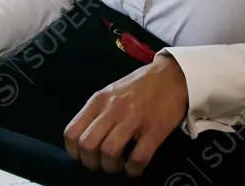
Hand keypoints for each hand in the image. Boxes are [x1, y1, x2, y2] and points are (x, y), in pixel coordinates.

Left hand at [64, 54, 187, 177]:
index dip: (73, 152)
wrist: (172, 75)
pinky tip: (134, 168)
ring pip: (109, 152)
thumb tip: (85, 139)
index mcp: (98, 101)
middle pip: (87, 145)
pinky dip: (133, 170)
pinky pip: (138, 158)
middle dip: (91, 163)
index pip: (72, 132)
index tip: (83, 157)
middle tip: (101, 164)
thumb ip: (97, 112)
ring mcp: (133, 119)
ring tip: (117, 166)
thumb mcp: (111, 92)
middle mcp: (112, 109)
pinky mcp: (154, 130)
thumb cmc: (139, 85)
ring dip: (110, 167)